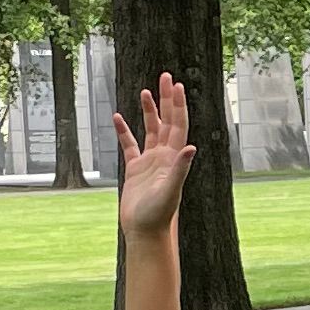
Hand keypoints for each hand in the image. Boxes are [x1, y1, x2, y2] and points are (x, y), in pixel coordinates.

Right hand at [114, 72, 196, 233]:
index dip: (178, 105)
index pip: (178, 125)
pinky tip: (117, 117)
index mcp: (174, 158)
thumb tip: (191, 148)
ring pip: (150, 130)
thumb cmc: (158, 215)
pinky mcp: (135, 170)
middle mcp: (165, 157)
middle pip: (167, 121)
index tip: (176, 85)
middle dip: (167, 99)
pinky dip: (124, 131)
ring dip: (150, 111)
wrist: (145, 232)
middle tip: (165, 77)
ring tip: (145, 91)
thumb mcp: (170, 191)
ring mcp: (150, 162)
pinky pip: (129, 145)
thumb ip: (180, 169)